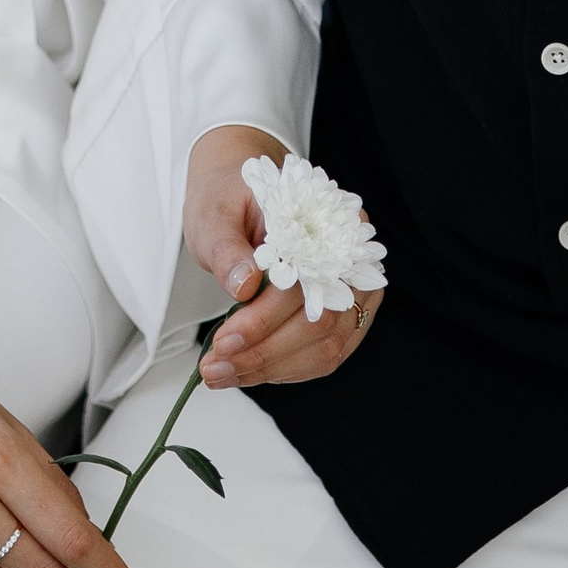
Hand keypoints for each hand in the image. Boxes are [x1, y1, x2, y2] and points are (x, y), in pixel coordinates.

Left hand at [182, 123, 383, 393]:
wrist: (240, 193)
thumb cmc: (230, 199)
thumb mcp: (216, 214)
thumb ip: (229, 248)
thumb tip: (245, 284)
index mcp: (327, 217)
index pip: (304, 282)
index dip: (263, 320)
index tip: (223, 342)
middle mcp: (351, 254)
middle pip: (322, 322)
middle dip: (264, 354)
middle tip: (215, 368)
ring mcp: (353, 287)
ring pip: (326, 346)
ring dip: (272, 369)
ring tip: (223, 373)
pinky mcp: (343, 313)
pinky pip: (324, 354)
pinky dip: (285, 368)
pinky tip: (249, 369)